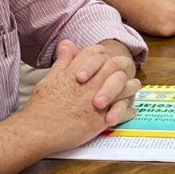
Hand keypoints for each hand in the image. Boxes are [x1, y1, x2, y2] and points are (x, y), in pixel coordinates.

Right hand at [25, 41, 140, 148]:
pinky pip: (122, 113)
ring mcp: (98, 101)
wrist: (39, 130)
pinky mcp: (101, 120)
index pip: (95, 53)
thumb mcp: (51, 78)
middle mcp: (91, 84)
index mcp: (77, 72)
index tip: (105, 58)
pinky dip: (127, 111)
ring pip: (124, 88)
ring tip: (134, 86)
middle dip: (122, 67)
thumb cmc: (41, 105)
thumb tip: (67, 44)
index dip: (101, 54)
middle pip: (115, 67)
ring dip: (131, 87)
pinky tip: (130, 111)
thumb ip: (63, 62)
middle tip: (127, 70)